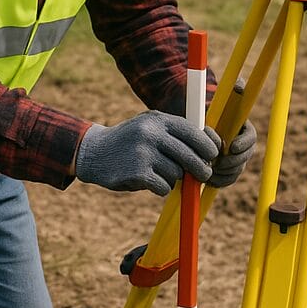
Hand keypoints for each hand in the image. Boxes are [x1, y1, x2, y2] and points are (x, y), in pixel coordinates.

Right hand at [75, 111, 218, 196]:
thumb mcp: (149, 126)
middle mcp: (152, 133)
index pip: (193, 132)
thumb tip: (209, 146)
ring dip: (172, 178)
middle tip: (204, 175)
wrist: (93, 152)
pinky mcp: (137, 173)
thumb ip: (174, 133)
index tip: (213, 155)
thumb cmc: (129, 141)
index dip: (207, 146)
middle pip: (190, 155)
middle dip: (201, 168)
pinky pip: (163, 186)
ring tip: (158, 172)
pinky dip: (160, 188)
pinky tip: (148, 181)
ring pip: (177, 173)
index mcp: (158, 120)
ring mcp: (144, 152)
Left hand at [204, 119, 256, 188]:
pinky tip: (210, 178)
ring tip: (211, 169)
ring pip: (238, 169)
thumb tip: (210, 128)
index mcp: (241, 127)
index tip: (233, 147)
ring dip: (225, 171)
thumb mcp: (209, 117)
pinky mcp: (230, 170)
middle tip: (218, 162)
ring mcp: (238, 158)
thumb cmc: (204, 121)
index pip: (251, 136)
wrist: (197, 132)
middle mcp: (243, 144)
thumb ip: (214, 120)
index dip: (244, 143)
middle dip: (232, 161)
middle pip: (246, 156)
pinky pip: (230, 179)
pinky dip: (220, 180)